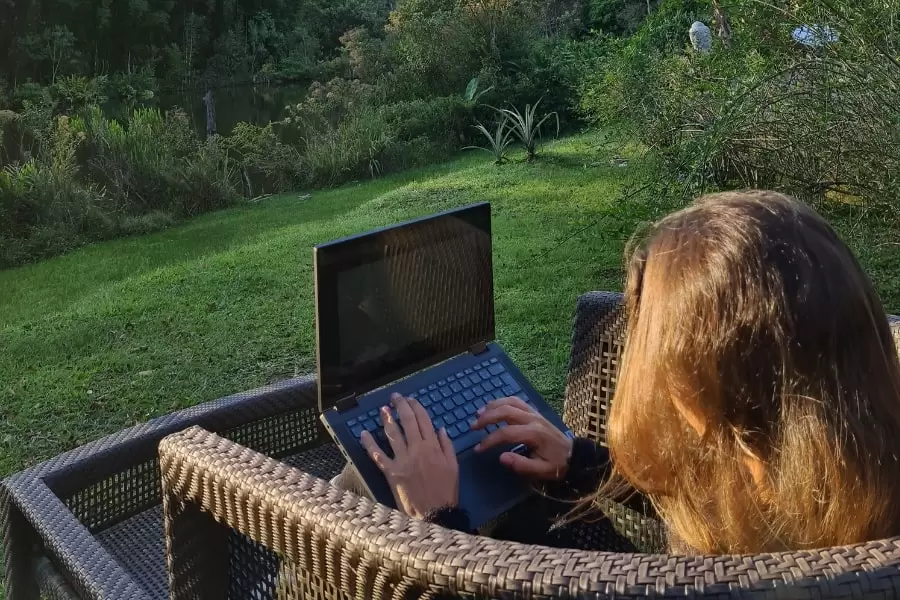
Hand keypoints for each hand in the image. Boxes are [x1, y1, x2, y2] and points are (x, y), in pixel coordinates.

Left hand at [361, 393, 458, 517]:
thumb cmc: (446, 491)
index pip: (423, 420)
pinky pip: (377, 455)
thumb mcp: (453, 466)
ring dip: (387, 419)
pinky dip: (369, 443)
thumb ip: (447, 446)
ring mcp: (402, 460)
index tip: (411, 400)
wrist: (434, 514)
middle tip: (395, 397)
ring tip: (383, 409)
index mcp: (433, 446)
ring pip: (393, 434)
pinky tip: (363, 433)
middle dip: (401, 406)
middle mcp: (416, 449)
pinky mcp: (391, 472)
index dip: (416, 407)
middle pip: (407, 421)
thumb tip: (440, 428)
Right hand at [474, 397, 573, 480]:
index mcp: (534, 434)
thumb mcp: (542, 471)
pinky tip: (493, 407)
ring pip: (510, 402)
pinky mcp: (535, 412)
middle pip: (505, 411)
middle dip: (487, 418)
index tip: (478, 449)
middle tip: (473, 426)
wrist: (574, 455)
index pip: (506, 432)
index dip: (490, 440)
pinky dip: (502, 401)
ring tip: (478, 413)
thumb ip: (521, 465)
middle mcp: (533, 419)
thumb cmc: (557, 464)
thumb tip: (501, 458)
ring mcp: (534, 413)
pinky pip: (516, 401)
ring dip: (492, 406)